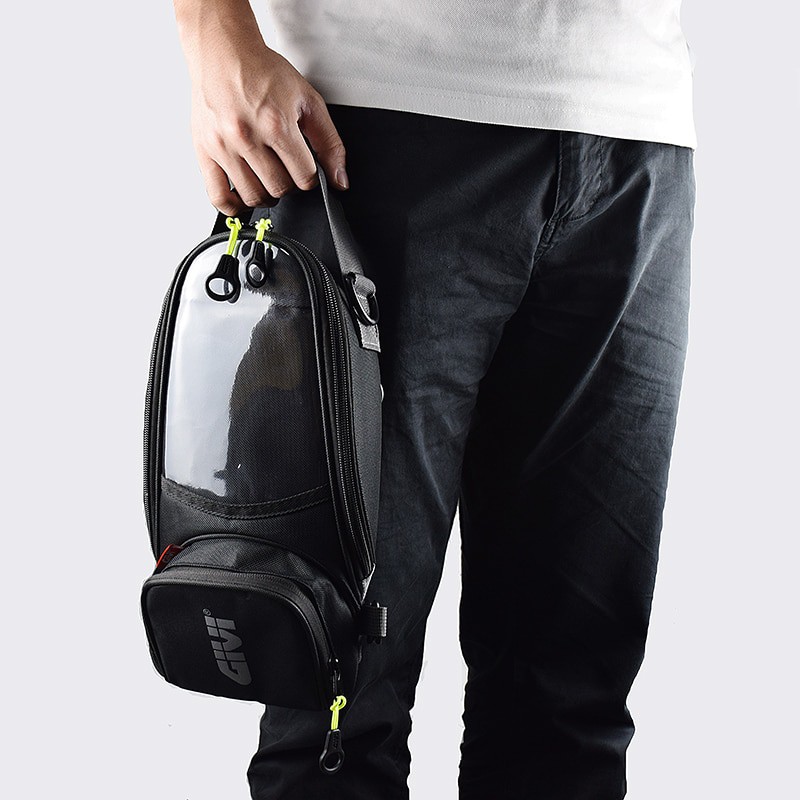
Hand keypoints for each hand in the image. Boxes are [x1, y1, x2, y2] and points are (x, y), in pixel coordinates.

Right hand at [176, 1, 347, 214]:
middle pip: (279, 189)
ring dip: (266, 195)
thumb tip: (340, 180)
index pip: (304, 177)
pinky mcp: (204, 151)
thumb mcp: (308, 101)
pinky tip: (243, 199)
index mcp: (276, 124)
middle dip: (289, 184)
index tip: (304, 167)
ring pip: (253, 197)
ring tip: (267, 179)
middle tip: (285, 169)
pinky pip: (217, 197)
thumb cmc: (263, 73)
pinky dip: (233, 207)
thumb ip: (330, 143)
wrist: (223, 52)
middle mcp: (247, 136)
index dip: (309, 176)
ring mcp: (223, 146)